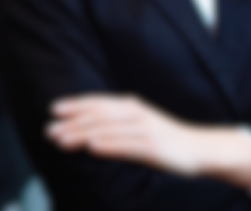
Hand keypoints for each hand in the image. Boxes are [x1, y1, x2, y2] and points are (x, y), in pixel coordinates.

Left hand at [47, 94, 250, 189]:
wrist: (201, 149)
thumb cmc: (164, 138)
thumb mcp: (137, 125)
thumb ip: (114, 124)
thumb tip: (83, 129)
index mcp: (130, 106)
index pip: (97, 103)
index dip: (75, 105)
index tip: (53, 110)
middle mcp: (136, 114)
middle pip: (98, 116)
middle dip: (71, 123)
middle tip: (49, 130)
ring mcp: (145, 130)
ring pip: (108, 130)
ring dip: (82, 135)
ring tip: (62, 140)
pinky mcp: (155, 147)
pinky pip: (128, 146)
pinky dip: (109, 146)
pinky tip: (93, 148)